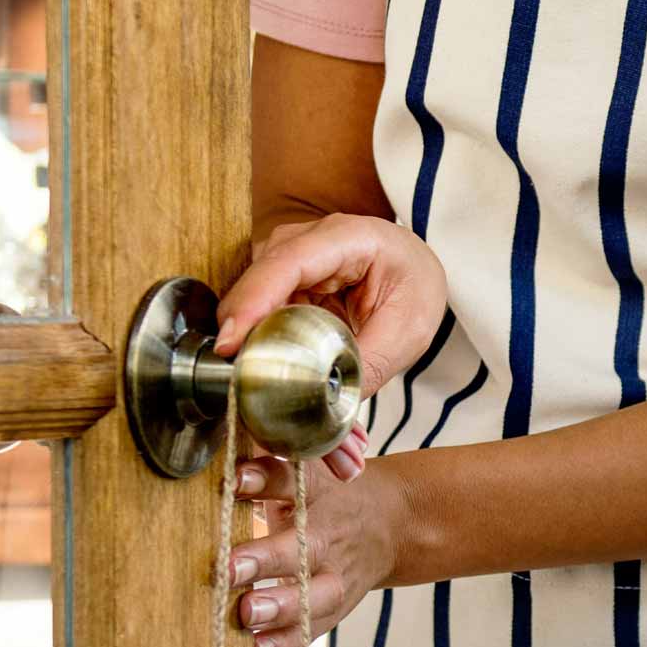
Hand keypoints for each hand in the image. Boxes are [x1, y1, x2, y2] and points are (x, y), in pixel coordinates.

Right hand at [221, 213, 446, 399]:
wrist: (414, 269)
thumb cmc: (415, 285)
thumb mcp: (408, 331)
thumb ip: (369, 366)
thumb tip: (330, 408)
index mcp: (348, 238)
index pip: (288, 263)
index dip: (253, 301)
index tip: (231, 343)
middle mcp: (309, 241)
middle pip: (258, 286)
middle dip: (246, 339)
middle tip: (245, 391)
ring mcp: (290, 261)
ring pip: (253, 308)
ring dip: (257, 353)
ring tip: (267, 401)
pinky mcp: (283, 285)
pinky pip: (262, 320)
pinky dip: (267, 353)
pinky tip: (276, 385)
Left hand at [222, 448, 407, 646]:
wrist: (392, 523)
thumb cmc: (324, 493)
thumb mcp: (305, 467)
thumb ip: (263, 465)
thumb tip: (209, 442)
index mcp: (319, 490)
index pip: (291, 480)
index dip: (261, 480)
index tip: (231, 479)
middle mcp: (329, 534)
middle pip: (301, 548)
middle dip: (264, 559)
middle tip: (227, 568)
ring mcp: (335, 575)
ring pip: (313, 596)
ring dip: (279, 607)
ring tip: (244, 613)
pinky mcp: (334, 608)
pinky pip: (310, 630)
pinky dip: (281, 643)